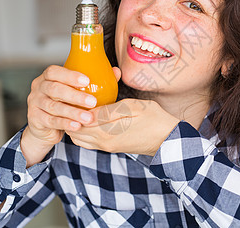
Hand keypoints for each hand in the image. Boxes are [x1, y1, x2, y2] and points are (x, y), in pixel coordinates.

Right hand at [23, 65, 120, 165]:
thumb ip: (94, 81)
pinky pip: (50, 120)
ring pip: (54, 106)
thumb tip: (116, 72)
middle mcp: (39, 88)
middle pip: (55, 89)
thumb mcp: (75, 91)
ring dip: (73, 112)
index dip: (70, 75)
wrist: (45, 126)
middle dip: (75, 96)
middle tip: (92, 102)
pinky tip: (77, 126)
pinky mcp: (35, 118)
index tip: (87, 80)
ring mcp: (34, 103)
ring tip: (89, 118)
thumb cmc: (64, 102)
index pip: (54, 71)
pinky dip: (65, 123)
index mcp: (48, 77)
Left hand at [65, 99, 179, 155]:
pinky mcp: (110, 147)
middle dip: (71, 115)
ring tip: (82, 107)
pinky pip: (88, 141)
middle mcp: (103, 143)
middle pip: (75, 130)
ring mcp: (106, 147)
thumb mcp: (133, 108)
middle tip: (75, 97)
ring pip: (79, 137)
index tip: (74, 92)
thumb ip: (108, 110)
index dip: (73, 106)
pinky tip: (91, 117)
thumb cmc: (154, 119)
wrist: (167, 139)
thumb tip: (87, 111)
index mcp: (107, 133)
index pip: (78, 120)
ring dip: (77, 124)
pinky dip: (84, 130)